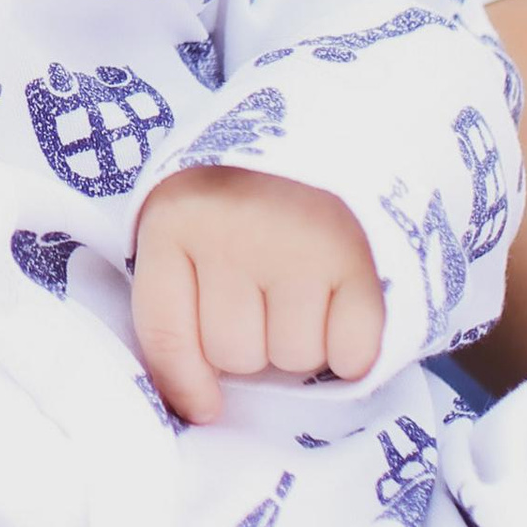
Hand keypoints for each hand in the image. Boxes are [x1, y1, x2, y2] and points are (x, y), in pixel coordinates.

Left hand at [131, 166, 385, 425]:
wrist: (340, 119)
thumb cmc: (250, 188)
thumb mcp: (192, 218)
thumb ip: (179, 293)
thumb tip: (199, 404)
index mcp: (174, 220)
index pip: (165, 335)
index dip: (185, 383)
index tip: (206, 407)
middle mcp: (233, 232)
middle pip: (235, 355)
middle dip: (253, 342)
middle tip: (269, 294)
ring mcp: (300, 245)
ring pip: (295, 358)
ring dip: (303, 341)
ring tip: (307, 284)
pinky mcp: (362, 260)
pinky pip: (352, 353)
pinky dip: (352, 346)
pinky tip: (345, 303)